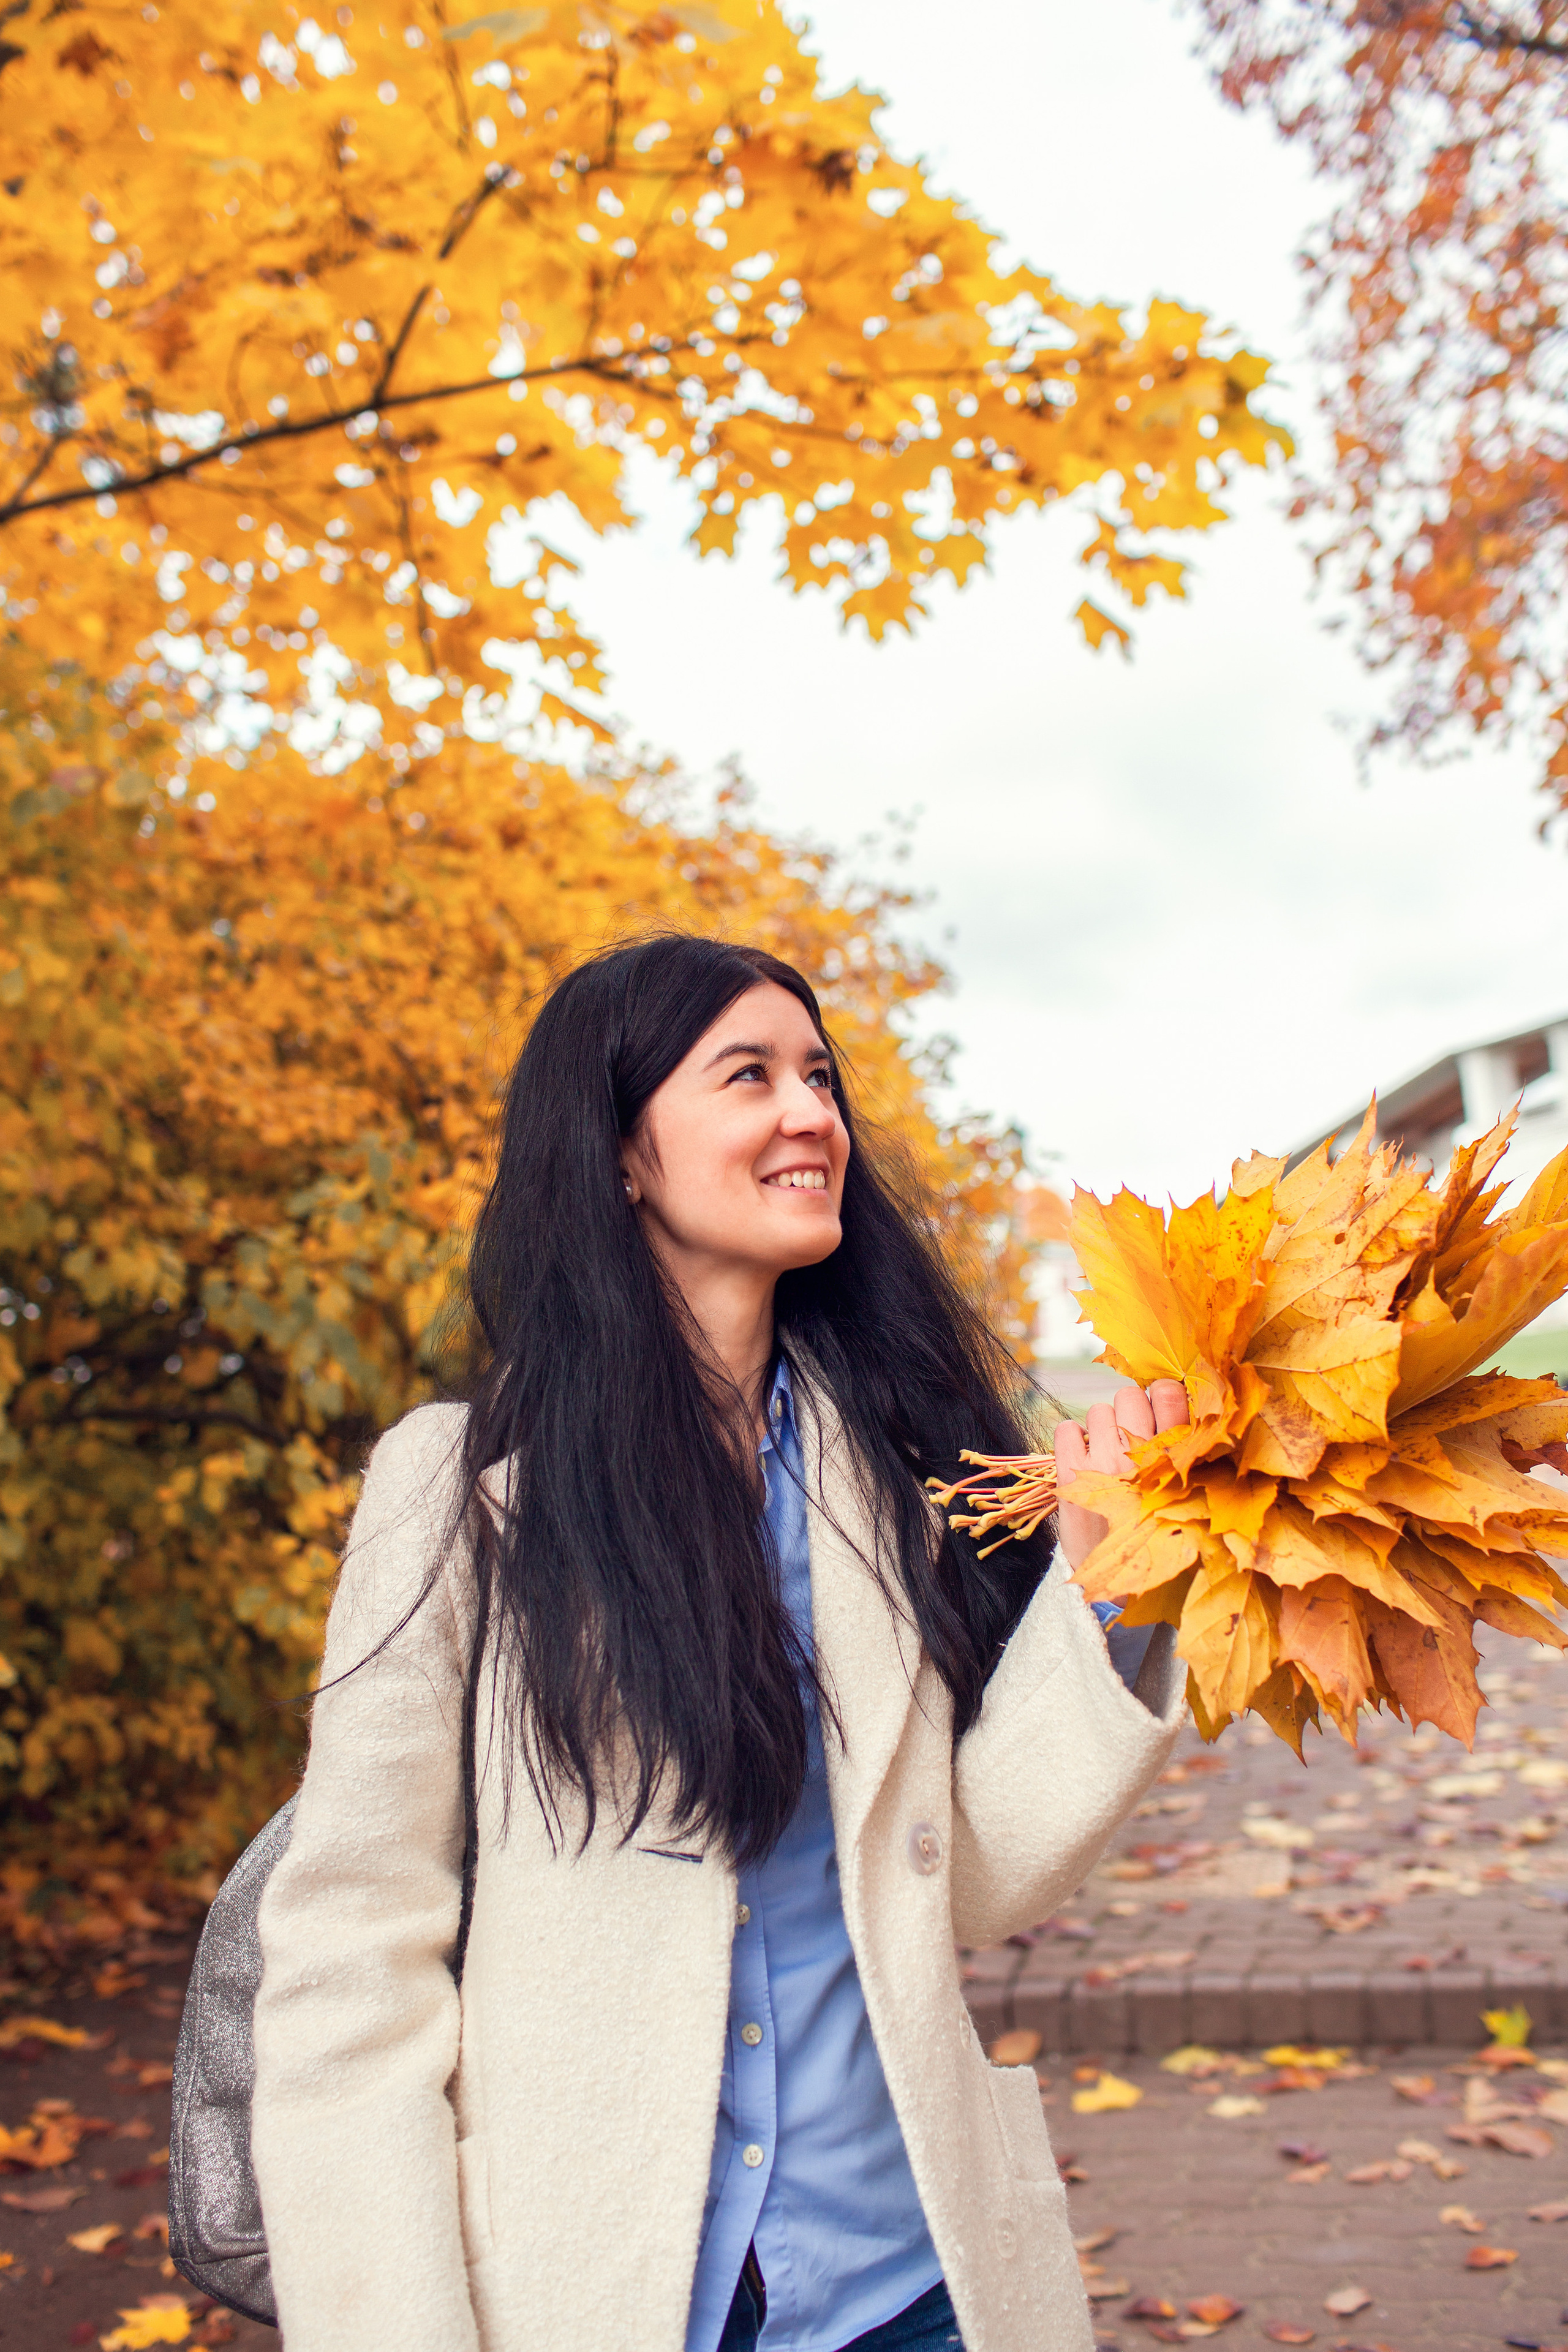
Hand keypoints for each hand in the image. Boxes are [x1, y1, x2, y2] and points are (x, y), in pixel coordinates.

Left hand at [1053, 1380, 1189, 1570]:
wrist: (1118, 1585)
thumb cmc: (1159, 1535)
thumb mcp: (1190, 1498)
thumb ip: (1192, 1457)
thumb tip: (1188, 1406)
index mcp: (1178, 1463)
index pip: (1171, 1393)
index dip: (1163, 1394)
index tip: (1160, 1410)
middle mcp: (1141, 1459)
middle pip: (1131, 1394)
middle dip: (1132, 1408)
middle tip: (1133, 1434)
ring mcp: (1103, 1466)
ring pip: (1099, 1410)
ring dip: (1103, 1426)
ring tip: (1109, 1452)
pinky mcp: (1070, 1478)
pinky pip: (1066, 1429)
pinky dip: (1072, 1438)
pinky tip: (1084, 1457)